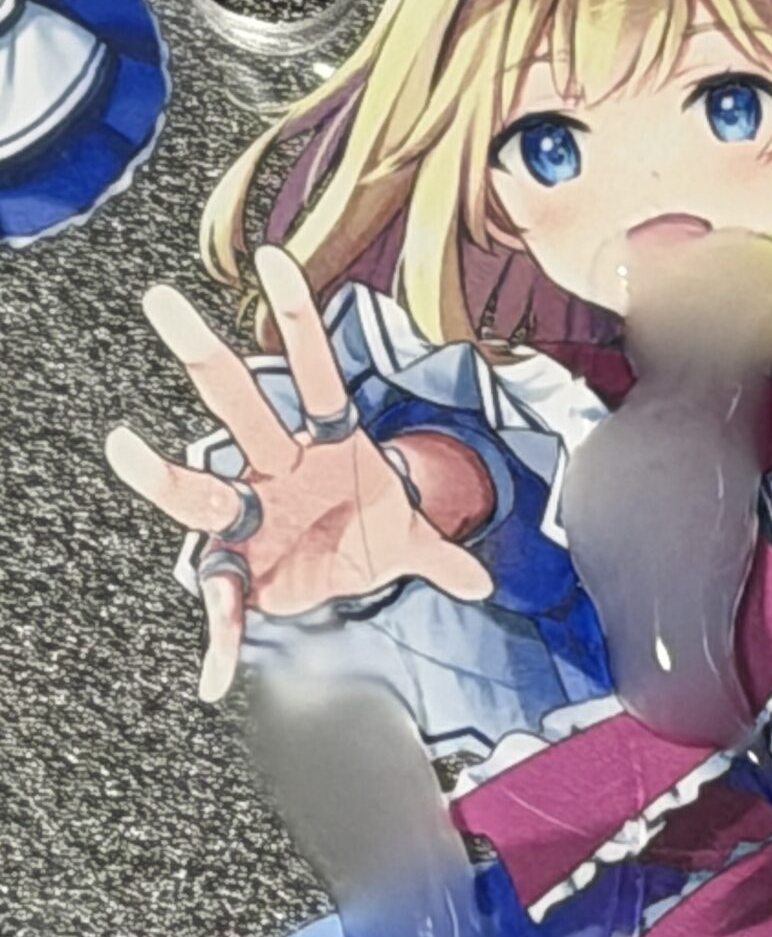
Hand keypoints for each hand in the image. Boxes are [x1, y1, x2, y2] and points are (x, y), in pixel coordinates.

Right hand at [105, 245, 492, 702]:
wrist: (336, 577)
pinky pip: (225, 604)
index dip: (297, 321)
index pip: (313, 374)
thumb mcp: (408, 541)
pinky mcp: (236, 567)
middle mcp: (276, 470)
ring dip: (163, 471)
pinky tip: (216, 675)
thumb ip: (441, 552)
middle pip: (239, 407)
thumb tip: (481, 578)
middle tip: (162, 302)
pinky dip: (223, 641)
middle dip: (204, 356)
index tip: (274, 261)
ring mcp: (248, 513)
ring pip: (201, 487)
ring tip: (125, 447)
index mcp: (324, 447)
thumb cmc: (361, 534)